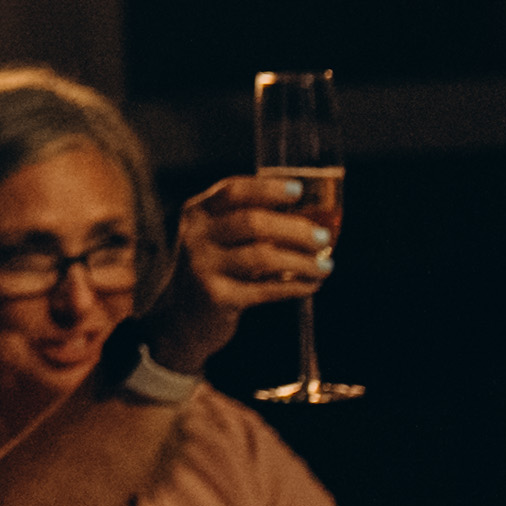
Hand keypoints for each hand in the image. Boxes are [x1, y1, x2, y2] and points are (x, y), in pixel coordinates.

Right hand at [144, 173, 331, 366]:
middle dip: (295, 229)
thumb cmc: (212, 270)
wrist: (180, 317)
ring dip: (302, 262)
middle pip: (252, 222)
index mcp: (197, 214)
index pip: (233, 191)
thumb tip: (308, 216)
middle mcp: (195, 236)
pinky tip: (311, 285)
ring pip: (263, 257)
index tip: (297, 191)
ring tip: (325, 266)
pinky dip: (295, 286)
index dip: (267, 188)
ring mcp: (203, 267)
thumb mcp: (215, 239)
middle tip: (323, 237)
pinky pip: (266, 289)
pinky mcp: (216, 297)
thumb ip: (245, 223)